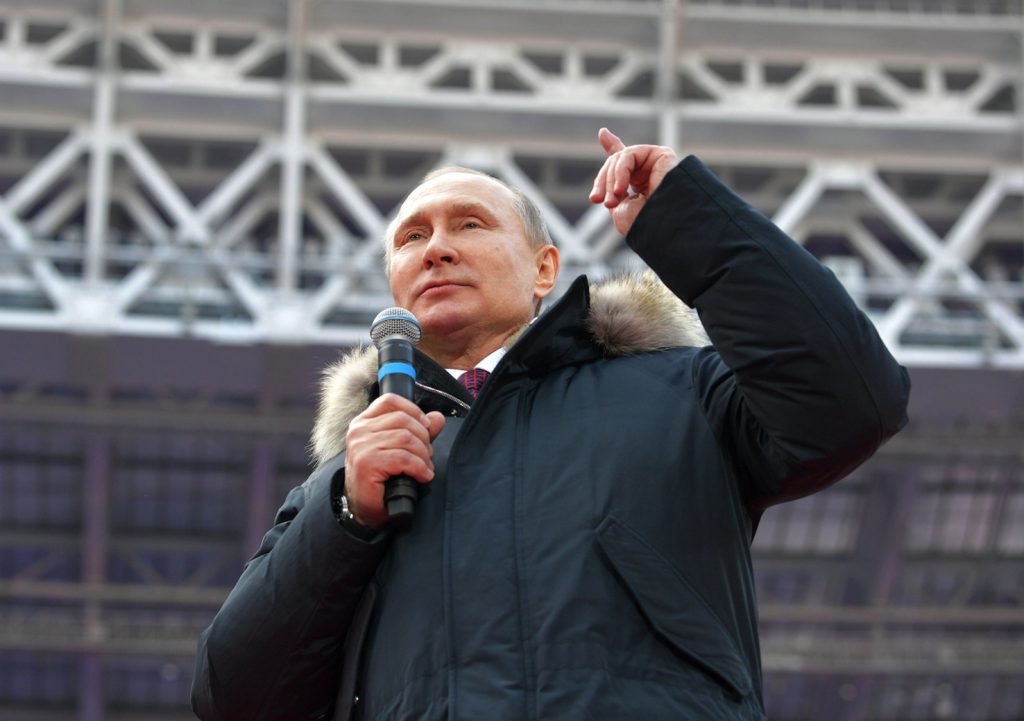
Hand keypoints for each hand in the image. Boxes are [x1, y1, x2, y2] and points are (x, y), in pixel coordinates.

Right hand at [344, 394, 445, 528]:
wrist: (364, 507)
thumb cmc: (381, 478)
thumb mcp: (400, 449)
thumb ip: (419, 431)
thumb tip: (438, 418)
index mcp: (364, 422)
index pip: (390, 400)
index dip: (414, 410)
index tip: (426, 426)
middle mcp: (359, 430)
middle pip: (403, 420)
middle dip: (423, 438)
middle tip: (427, 455)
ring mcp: (361, 446)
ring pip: (406, 439)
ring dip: (423, 455)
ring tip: (425, 467)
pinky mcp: (367, 463)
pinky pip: (403, 458)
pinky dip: (419, 468)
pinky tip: (423, 476)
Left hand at [589, 128, 678, 235]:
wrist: (660, 226)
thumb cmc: (641, 223)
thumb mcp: (618, 206)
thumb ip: (612, 186)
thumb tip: (608, 172)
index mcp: (641, 184)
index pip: (625, 163)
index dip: (613, 145)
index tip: (603, 133)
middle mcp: (649, 171)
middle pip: (615, 163)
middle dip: (602, 181)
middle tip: (598, 200)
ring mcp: (655, 162)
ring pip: (620, 158)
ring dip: (610, 180)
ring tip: (612, 201)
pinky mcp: (662, 154)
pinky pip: (629, 155)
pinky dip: (620, 171)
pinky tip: (621, 189)